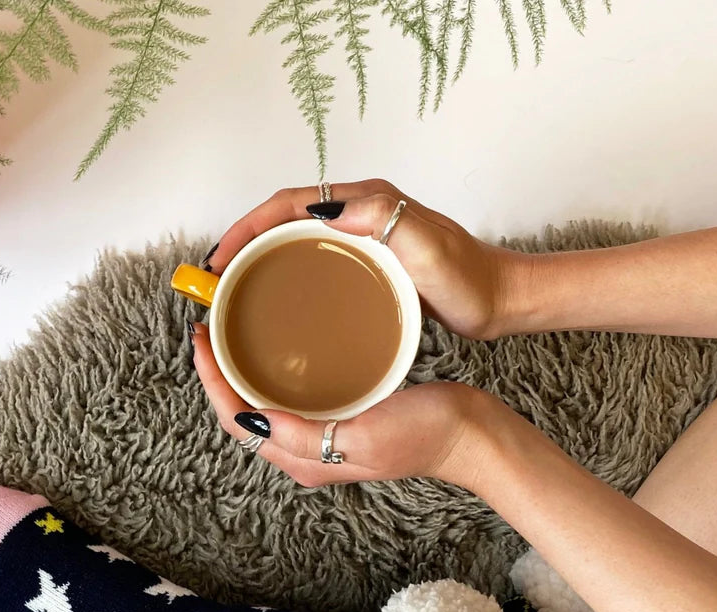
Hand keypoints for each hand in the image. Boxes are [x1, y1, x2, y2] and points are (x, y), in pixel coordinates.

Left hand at [190, 322, 487, 489]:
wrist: (470, 436)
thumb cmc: (424, 434)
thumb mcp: (361, 436)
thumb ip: (303, 436)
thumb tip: (250, 419)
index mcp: (303, 461)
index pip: (236, 421)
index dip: (210, 382)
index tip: (200, 339)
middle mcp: (304, 454)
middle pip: (241, 414)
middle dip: (216, 375)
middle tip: (208, 329)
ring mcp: (320, 439)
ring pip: (261, 405)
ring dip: (238, 373)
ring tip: (229, 334)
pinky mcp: (337, 422)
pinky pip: (287, 399)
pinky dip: (268, 374)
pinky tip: (273, 350)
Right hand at [206, 179, 521, 340]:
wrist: (502, 300)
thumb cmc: (471, 279)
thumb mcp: (428, 247)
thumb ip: (384, 218)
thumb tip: (323, 210)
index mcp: (367, 201)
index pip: (289, 203)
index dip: (247, 227)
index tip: (219, 259)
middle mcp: (361, 212)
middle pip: (283, 219)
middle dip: (242, 243)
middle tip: (213, 279)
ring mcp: (364, 238)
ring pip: (294, 240)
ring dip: (258, 260)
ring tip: (231, 292)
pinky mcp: (368, 262)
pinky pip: (313, 262)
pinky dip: (284, 276)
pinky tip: (274, 305)